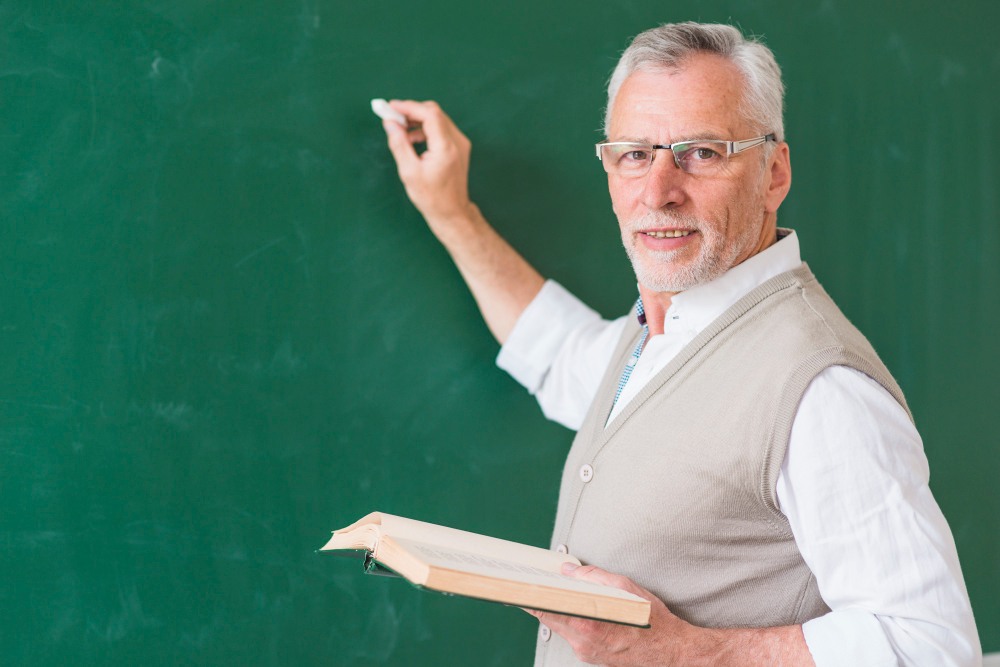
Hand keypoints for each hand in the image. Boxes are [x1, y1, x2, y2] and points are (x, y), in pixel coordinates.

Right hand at [380, 100, 475, 232]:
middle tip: (392, 117)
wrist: (451, 212)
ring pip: (437, 119)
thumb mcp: (409, 172)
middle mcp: (457, 142)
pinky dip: (425, 128)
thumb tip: (390, 123)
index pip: (429, 114)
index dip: (409, 107)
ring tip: (400, 130)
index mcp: (446, 147)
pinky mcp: (459, 147)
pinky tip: (412, 139)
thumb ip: (399, 144)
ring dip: (417, 120)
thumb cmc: (432, 197)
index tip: (391, 107)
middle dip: (412, 111)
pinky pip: (441, 129)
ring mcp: (461, 143)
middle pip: (434, 113)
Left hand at [528, 563, 814, 666]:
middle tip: (529, 583)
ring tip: (554, 591)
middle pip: (550, 618)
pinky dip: (571, 621)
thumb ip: (597, 577)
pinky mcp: (591, 658)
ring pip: (561, 627)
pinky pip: (574, 635)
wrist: (674, 655)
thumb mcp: (629, 589)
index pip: (547, 609)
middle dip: (540, 600)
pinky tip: (576, 609)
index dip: (528, 596)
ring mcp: (586, 653)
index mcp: (589, 625)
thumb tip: (572, 569)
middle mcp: (583, 643)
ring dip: (558, 610)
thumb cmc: (655, 622)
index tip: (514, 585)